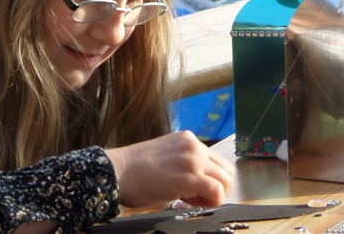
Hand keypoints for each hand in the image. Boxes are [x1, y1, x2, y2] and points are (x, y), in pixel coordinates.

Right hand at [105, 130, 233, 208]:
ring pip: (226, 180)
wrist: (117, 171)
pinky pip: (217, 191)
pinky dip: (211, 202)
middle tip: (197, 198)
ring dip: (215, 195)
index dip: (210, 179)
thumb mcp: (165, 157)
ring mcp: (193, 160)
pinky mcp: (190, 176)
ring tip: (192, 200)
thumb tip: (197, 183)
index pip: (215, 160)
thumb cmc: (135, 170)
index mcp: (187, 139)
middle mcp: (194, 146)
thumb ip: (183, 163)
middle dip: (217, 188)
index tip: (194, 190)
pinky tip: (191, 202)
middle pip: (226, 170)